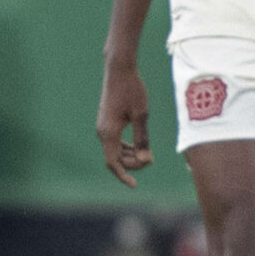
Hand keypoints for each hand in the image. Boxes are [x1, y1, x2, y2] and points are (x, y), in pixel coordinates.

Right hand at [97, 62, 152, 185]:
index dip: (123, 176)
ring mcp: (103, 127)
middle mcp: (102, 132)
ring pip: (115, 150)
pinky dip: (126, 147)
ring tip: (148, 153)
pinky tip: (139, 146)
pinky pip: (114, 142)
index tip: (134, 185)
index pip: (113, 163)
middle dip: (133, 163)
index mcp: (109, 133)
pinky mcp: (107, 122)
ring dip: (130, 156)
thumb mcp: (142, 116)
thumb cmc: (132, 90)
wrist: (119, 71)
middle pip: (115, 158)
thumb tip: (146, 159)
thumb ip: (143, 138)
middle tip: (152, 158)